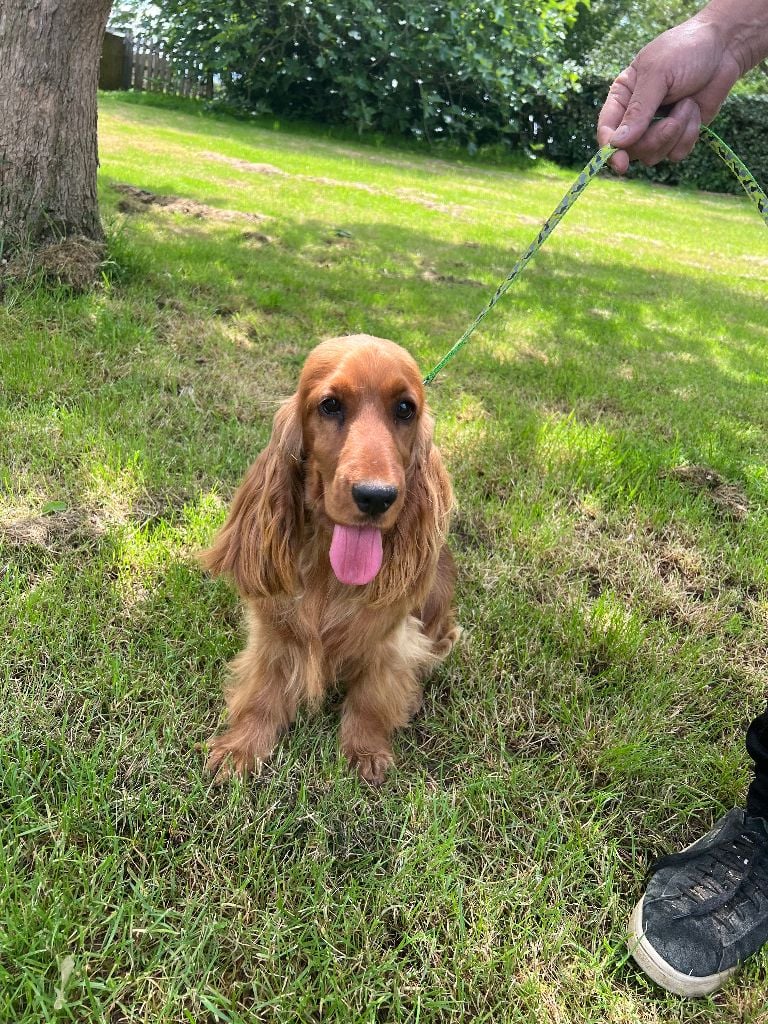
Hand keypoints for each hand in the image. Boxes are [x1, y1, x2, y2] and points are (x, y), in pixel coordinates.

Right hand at [597, 17, 742, 172]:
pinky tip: (696, 111)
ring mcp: (657, 128)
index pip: (607, 129)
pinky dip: (689, 135)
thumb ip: (638, 110)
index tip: (620, 164)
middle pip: (631, 149)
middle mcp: (635, 116)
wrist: (725, 48)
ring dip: (676, 132)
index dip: (610, 149)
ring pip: (653, 155)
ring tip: (688, 104)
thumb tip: (618, 143)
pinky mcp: (679, 135)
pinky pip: (676, 154)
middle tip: (673, 120)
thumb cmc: (686, 50)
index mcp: (622, 97)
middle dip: (655, 138)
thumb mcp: (657, 74)